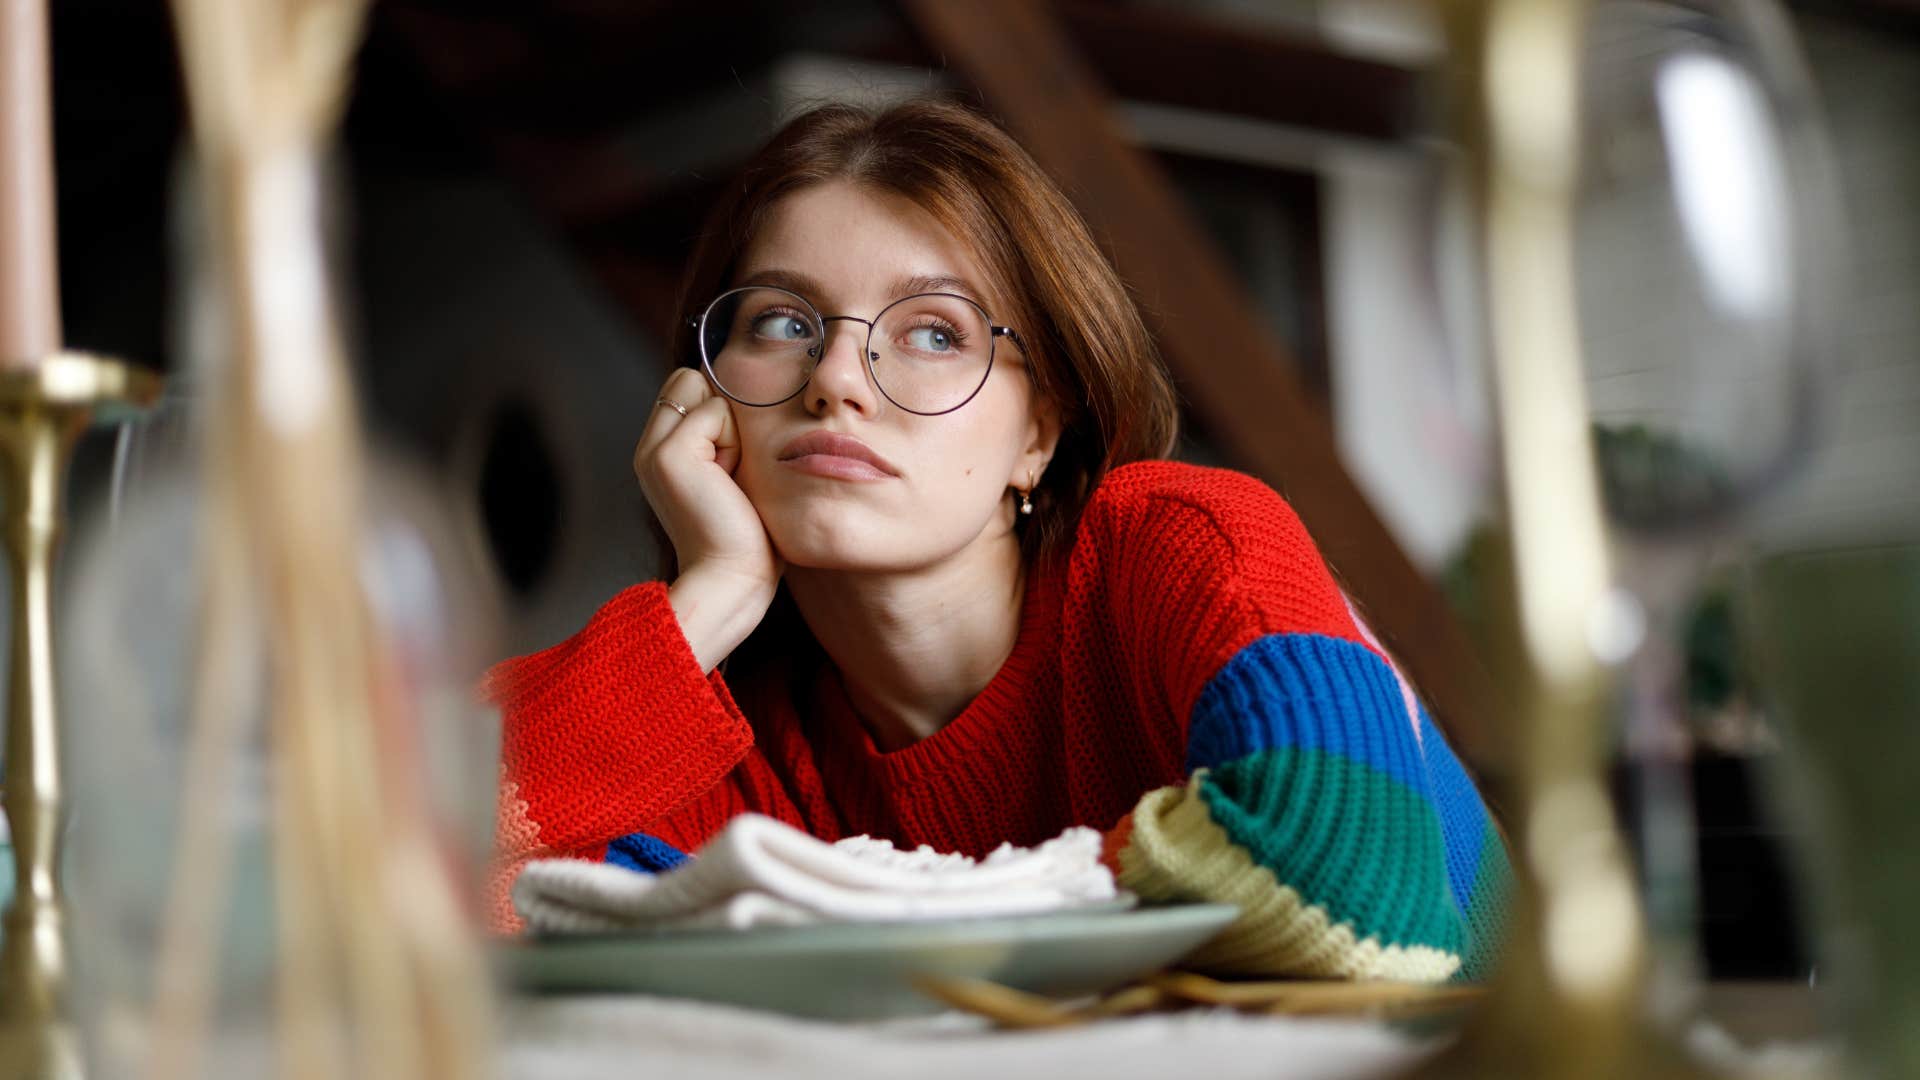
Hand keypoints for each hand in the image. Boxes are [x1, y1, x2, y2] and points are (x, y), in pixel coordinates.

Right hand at [633, 368, 782, 671]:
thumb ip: (721, 436)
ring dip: (731, 430)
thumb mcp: (731, 474)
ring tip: (729, 479)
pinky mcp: (669, 454)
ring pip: (704, 390)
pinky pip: (715, 411)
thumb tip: (738, 396)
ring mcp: (653, 449)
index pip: (687, 386)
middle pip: (691, 380)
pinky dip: (733, 443)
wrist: (733, 578)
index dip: (719, 414)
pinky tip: (726, 482)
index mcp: (659, 452)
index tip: (729, 466)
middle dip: (723, 415)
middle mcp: (648, 447)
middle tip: (729, 471)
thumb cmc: (746, 536)